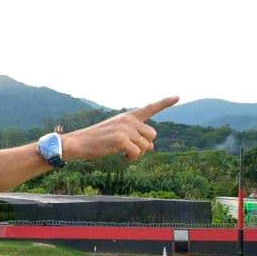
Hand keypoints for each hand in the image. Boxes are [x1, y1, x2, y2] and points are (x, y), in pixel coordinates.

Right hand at [64, 96, 178, 160]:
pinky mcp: (121, 139)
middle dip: (145, 145)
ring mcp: (125, 129)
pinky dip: (130, 159)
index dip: (165, 102)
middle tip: (131, 150)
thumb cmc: (97, 140)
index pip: (150, 108)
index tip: (178, 96)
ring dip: (137, 154)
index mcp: (127, 116)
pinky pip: (136, 153)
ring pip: (146, 146)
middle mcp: (128, 120)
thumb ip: (135, 137)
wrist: (78, 143)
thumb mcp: (118, 134)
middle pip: (152, 135)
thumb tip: (152, 147)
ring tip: (123, 154)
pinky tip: (121, 157)